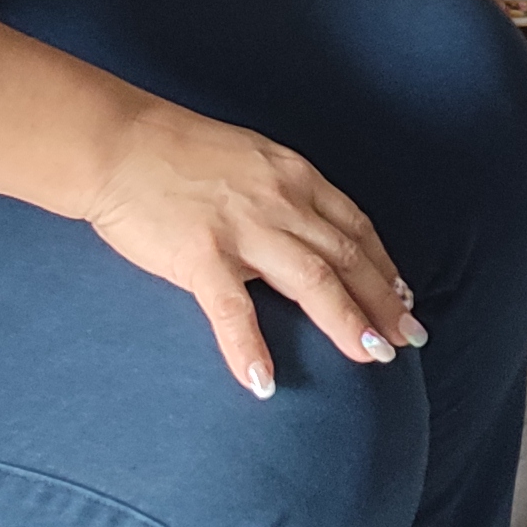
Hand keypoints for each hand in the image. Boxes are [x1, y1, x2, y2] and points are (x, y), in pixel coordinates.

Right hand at [79, 96, 419, 399]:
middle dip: (383, 301)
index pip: (354, 227)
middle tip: (408, 339)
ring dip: (347, 321)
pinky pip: (231, 311)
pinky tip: (264, 383)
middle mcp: (281, 201)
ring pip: (313, 280)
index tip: (403, 297)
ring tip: (372, 357)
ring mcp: (243, 229)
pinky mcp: (200, 255)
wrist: (117, 143)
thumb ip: (282, 192)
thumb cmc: (176, 151)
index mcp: (294, 177)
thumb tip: (306, 227)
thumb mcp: (251, 158)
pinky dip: (249, 348)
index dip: (383, 265)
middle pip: (346, 257)